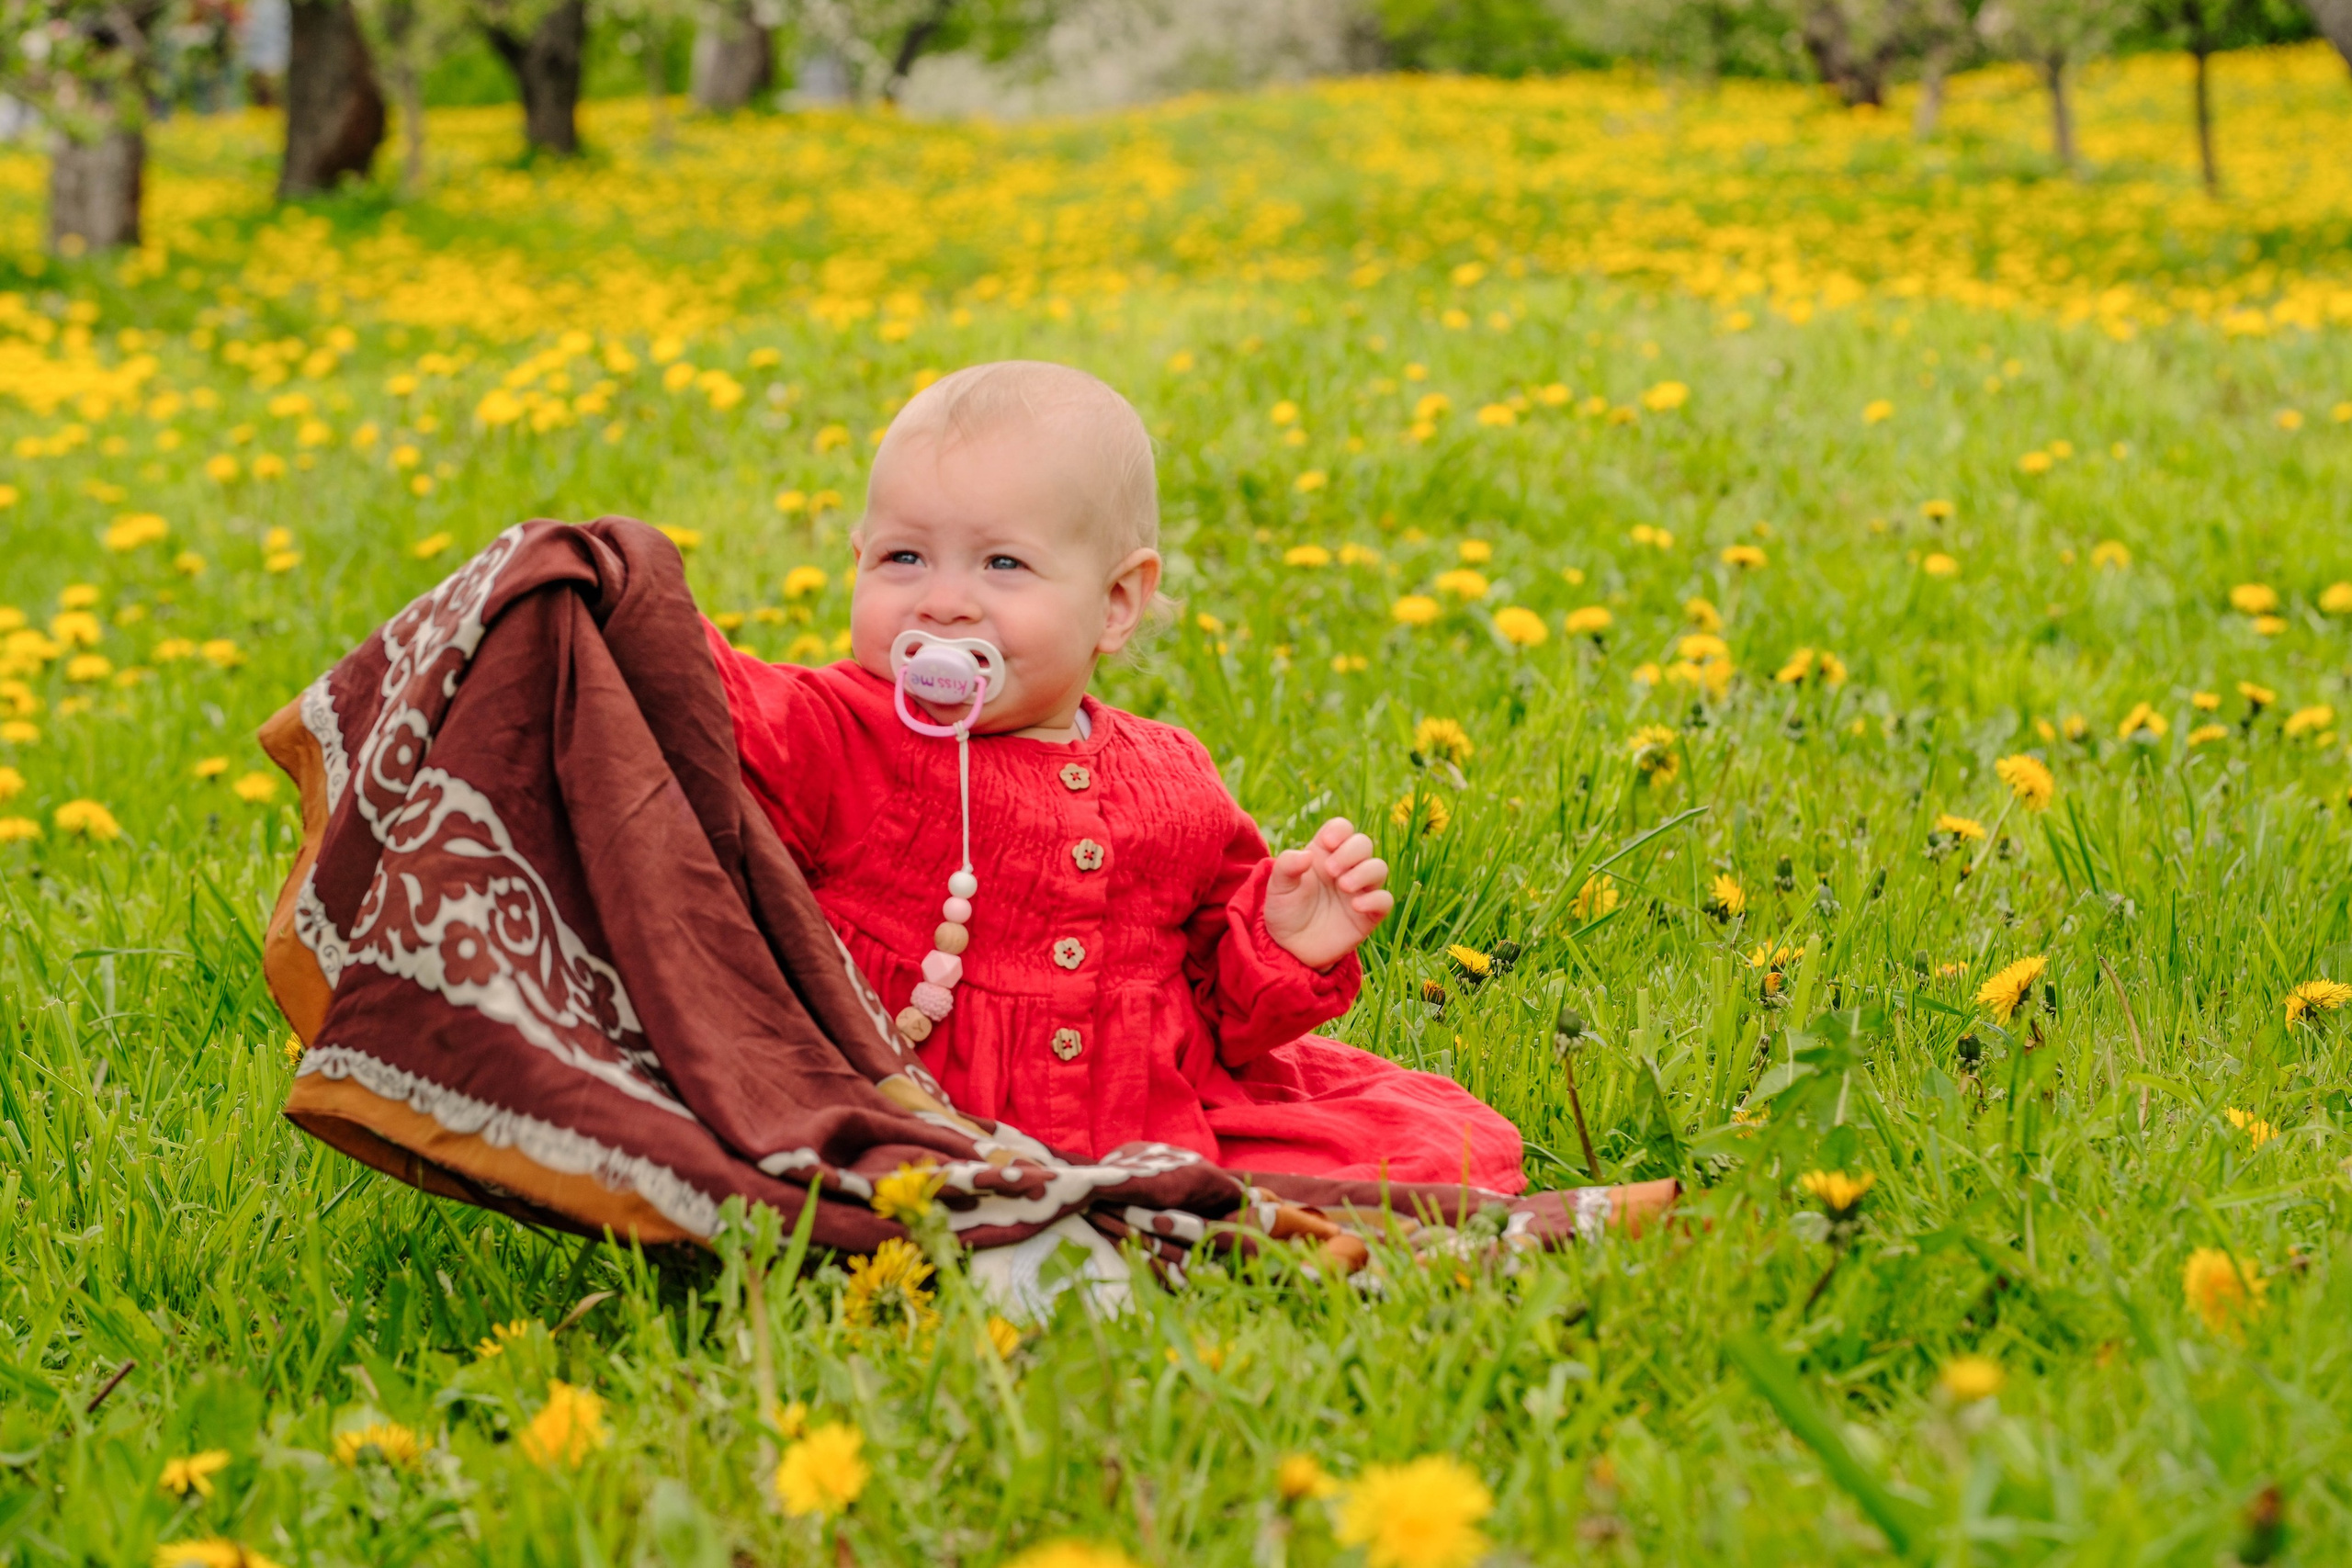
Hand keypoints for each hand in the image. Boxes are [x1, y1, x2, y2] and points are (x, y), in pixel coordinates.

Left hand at [1263, 817, 1392, 970]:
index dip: (1339, 830)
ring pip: (1379, 868)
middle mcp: (1346, 868)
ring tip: (1344, 886)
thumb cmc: (1285, 910)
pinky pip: (1384, 900)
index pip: (1342, 829)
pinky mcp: (1368, 914)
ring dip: (1364, 872)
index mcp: (1324, 854)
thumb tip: (1307, 855)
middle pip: (1363, 844)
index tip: (1327, 843)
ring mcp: (1359, 890)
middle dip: (1351, 852)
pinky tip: (1356, 906)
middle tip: (1331, 871)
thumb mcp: (1278, 887)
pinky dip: (1375, 899)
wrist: (1290, 947)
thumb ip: (1287, 866)